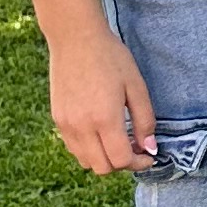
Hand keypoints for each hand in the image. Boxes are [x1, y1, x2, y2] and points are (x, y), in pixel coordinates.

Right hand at [48, 22, 156, 175]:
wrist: (75, 38)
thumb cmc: (110, 58)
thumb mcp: (136, 86)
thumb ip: (144, 120)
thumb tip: (149, 148)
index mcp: (104, 119)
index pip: (121, 160)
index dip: (138, 163)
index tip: (148, 155)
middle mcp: (82, 127)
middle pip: (103, 168)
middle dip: (122, 164)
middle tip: (134, 148)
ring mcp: (66, 124)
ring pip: (86, 161)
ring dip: (104, 158)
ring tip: (117, 140)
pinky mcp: (57, 119)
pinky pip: (73, 148)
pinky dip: (89, 149)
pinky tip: (100, 131)